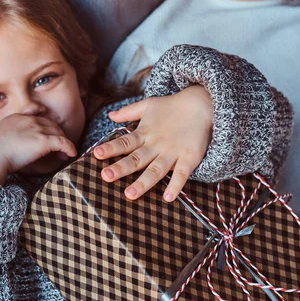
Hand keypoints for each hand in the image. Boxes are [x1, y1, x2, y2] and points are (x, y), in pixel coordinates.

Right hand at [0, 114, 76, 184]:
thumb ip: (8, 139)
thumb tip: (13, 148)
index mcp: (17, 117)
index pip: (38, 119)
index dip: (46, 128)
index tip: (48, 137)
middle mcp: (29, 120)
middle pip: (50, 124)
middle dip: (57, 135)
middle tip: (60, 148)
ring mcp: (37, 129)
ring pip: (58, 132)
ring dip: (63, 142)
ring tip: (65, 153)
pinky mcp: (43, 140)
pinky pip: (62, 142)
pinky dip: (69, 147)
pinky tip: (71, 154)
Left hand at [93, 85, 212, 201]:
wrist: (202, 103)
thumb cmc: (172, 106)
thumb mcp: (148, 105)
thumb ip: (128, 112)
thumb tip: (110, 115)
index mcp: (144, 133)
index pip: (125, 142)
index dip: (111, 148)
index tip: (97, 154)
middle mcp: (156, 145)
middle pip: (136, 159)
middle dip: (121, 168)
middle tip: (106, 176)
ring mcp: (173, 152)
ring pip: (156, 170)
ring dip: (143, 182)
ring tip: (130, 194)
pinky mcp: (189, 157)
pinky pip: (182, 173)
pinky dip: (176, 185)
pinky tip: (168, 197)